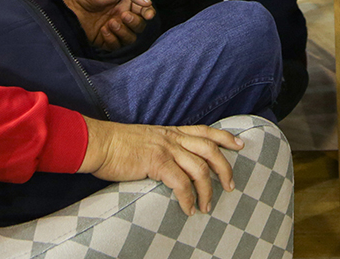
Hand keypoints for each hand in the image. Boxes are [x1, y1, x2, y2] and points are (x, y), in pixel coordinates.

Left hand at [61, 0, 154, 50]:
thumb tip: (148, 3)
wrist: (69, 1)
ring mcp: (113, 29)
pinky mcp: (103, 40)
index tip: (148, 14)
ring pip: (130, 38)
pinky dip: (112, 39)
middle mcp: (121, 16)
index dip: (148, 13)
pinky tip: (103, 30)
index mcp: (126, 3)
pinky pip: (116, 46)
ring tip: (111, 23)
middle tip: (123, 15)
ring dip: (123, 32)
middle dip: (134, 22)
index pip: (144, 11)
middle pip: (139, 26)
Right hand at [80, 117, 243, 215]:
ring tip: (207, 206)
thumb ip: (161, 148)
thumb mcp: (145, 140)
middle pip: (209, 148)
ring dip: (208, 190)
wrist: (99, 143)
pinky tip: (188, 209)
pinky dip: (188, 198)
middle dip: (225, 167)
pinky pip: (180, 183)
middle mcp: (171, 137)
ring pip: (200, 167)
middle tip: (230, 185)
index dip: (224, 137)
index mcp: (170, 131)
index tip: (239, 144)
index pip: (204, 130)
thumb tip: (171, 165)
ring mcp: (165, 148)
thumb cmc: (118, 145)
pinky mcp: (156, 162)